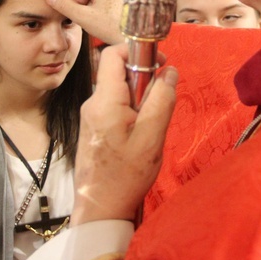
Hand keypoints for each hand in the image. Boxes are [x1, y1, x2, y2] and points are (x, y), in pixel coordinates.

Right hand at [46, 0, 124, 45]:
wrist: (136, 38)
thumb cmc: (113, 28)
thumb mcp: (84, 18)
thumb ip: (65, 7)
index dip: (78, 4)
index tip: (84, 17)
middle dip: (89, 8)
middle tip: (95, 22)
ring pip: (102, 1)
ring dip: (99, 12)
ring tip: (105, 24)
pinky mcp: (131, 2)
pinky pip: (113, 5)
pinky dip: (109, 14)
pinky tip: (113, 24)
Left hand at [71, 44, 176, 225]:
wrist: (101, 209)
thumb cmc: (126, 175)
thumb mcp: (153, 136)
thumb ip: (162, 100)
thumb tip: (170, 71)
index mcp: (104, 100)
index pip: (114, 54)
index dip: (138, 51)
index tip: (161, 65)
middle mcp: (92, 103)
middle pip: (120, 73)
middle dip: (145, 81)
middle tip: (161, 104)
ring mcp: (91, 116)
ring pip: (121, 91)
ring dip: (141, 100)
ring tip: (152, 126)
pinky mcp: (94, 128)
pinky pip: (116, 107)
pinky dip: (132, 113)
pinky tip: (140, 136)